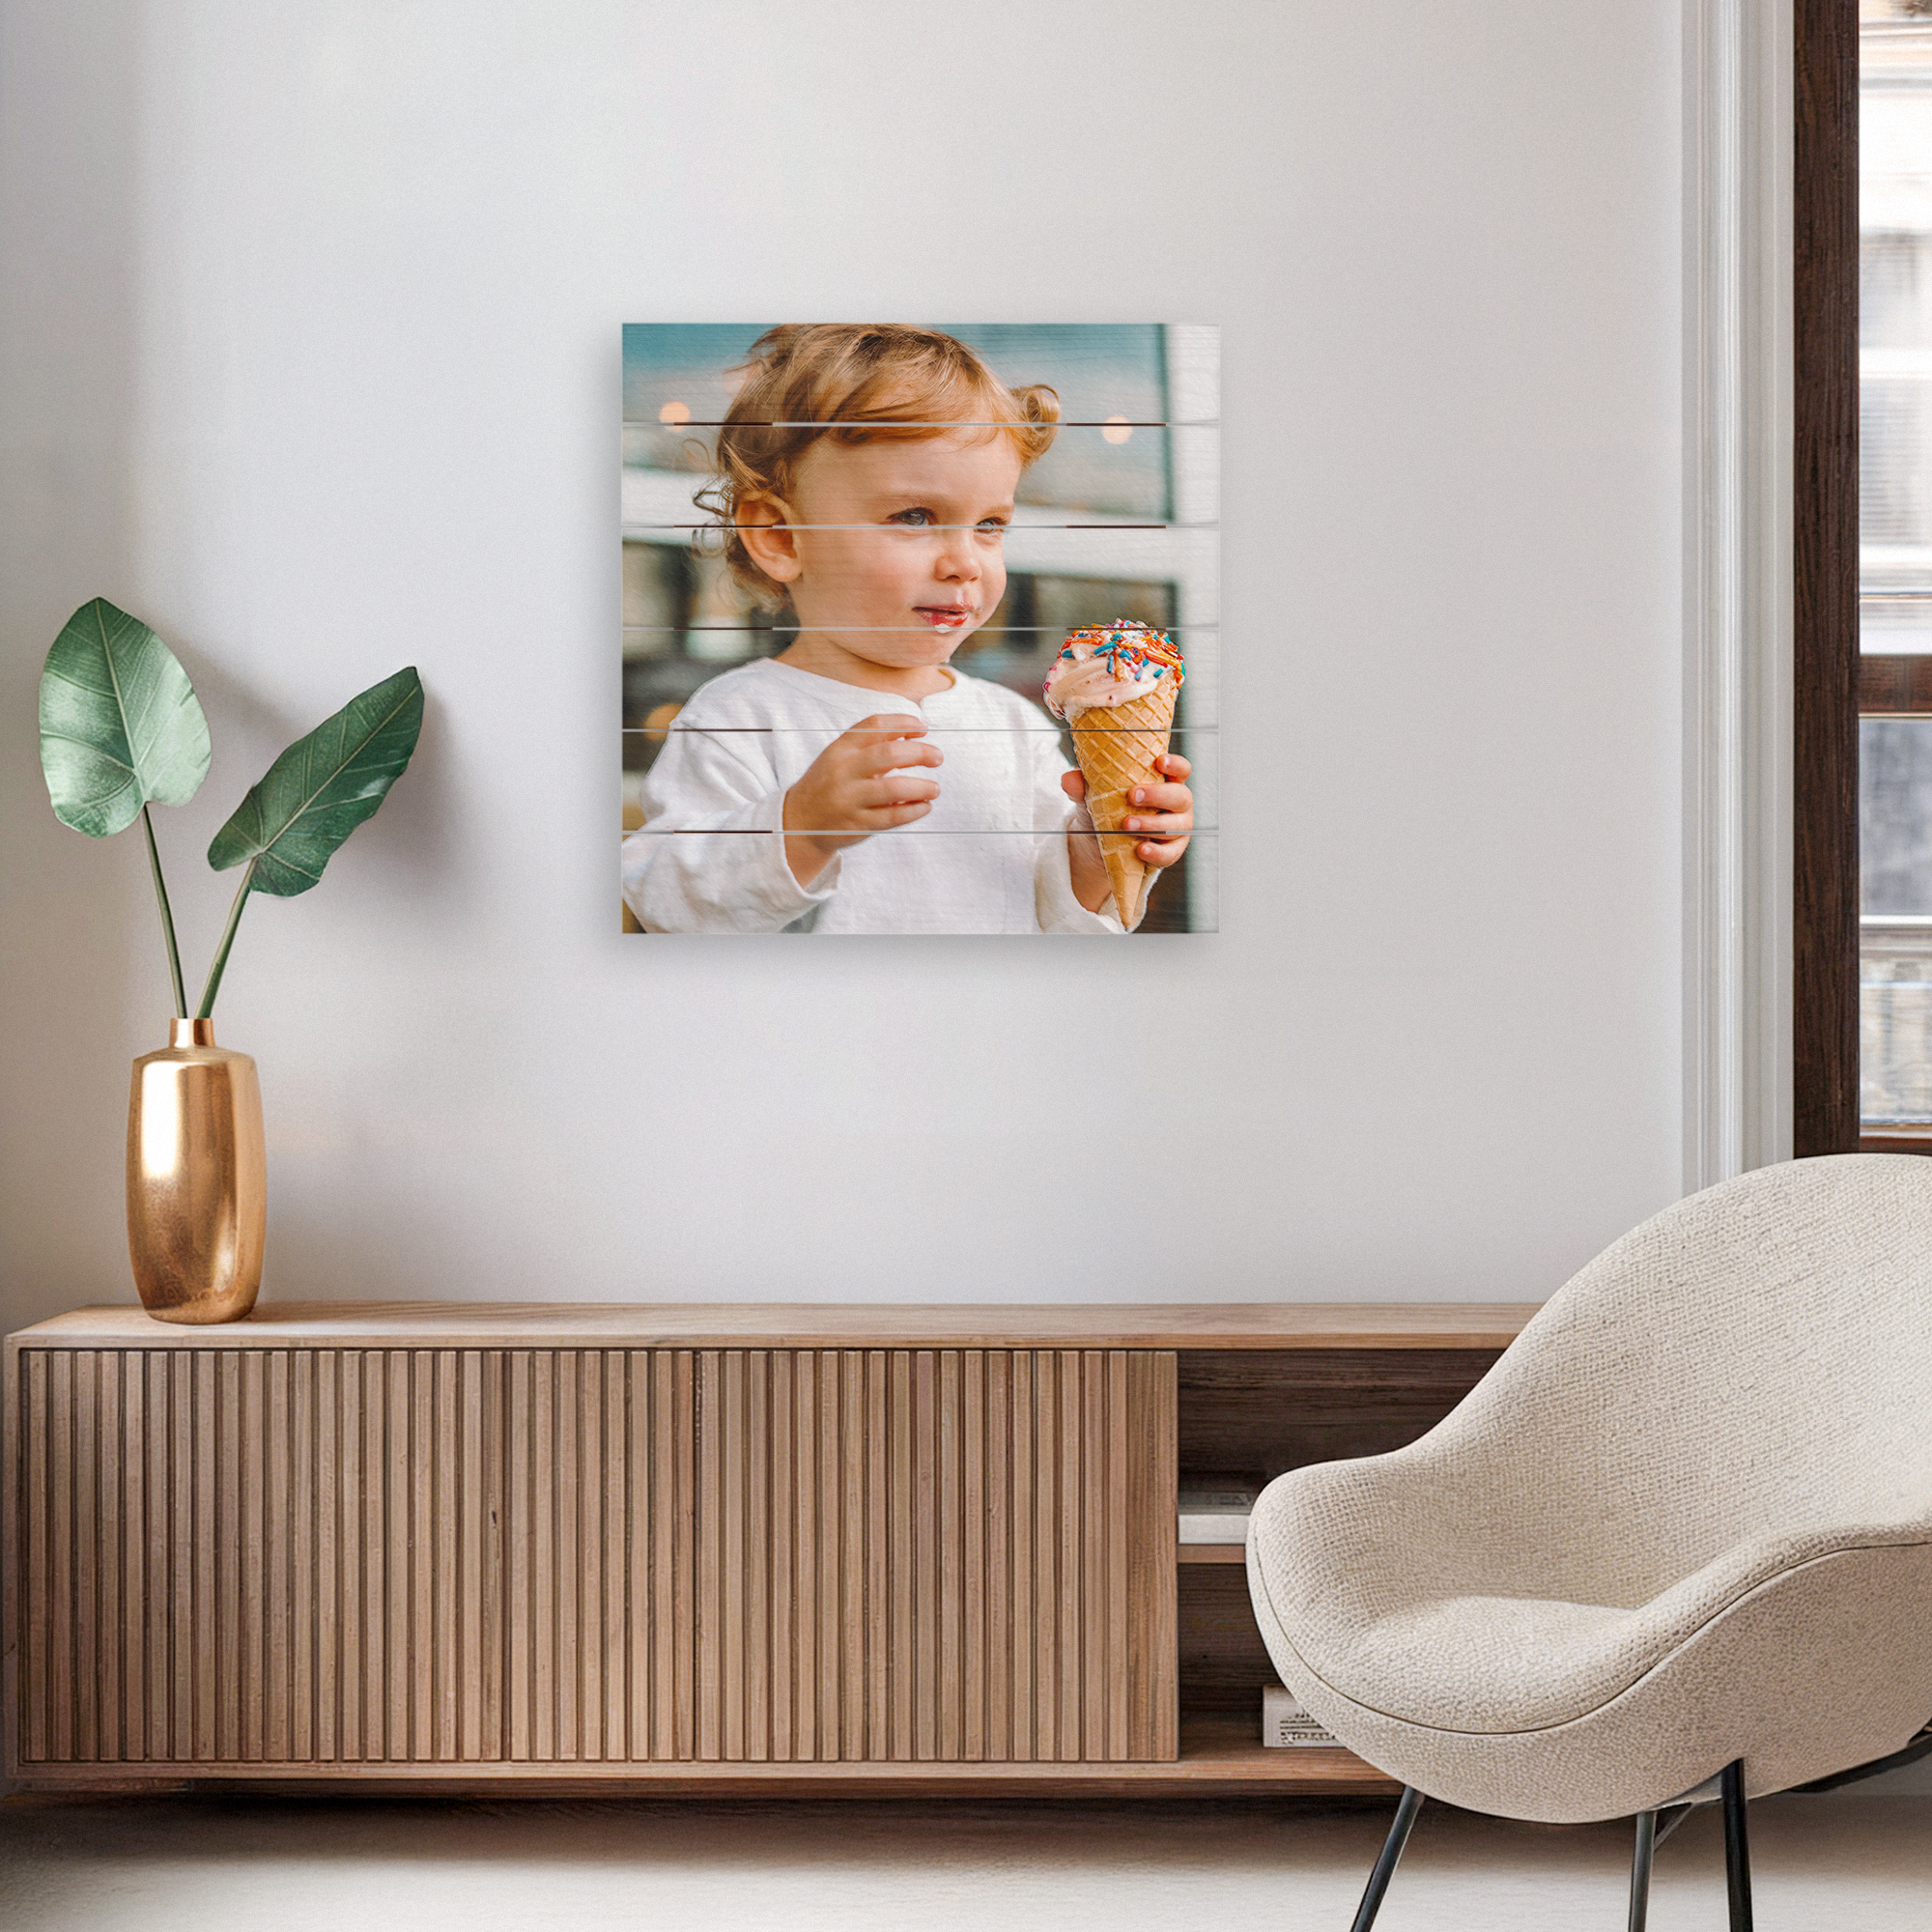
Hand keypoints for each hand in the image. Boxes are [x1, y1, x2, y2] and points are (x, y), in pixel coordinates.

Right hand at [783, 713, 941, 887]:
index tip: (923, 727)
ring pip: (894, 789)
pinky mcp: (858, 824)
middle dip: (920, 753)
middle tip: (937, 758)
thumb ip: (871, 744)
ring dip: (922, 787)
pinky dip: (914, 810)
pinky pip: (893, 817)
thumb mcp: (840, 756)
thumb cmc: (829, 783)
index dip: (904, 722)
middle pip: (889, 754)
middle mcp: (844, 772)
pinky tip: (924, 806)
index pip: (875, 725)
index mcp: (840, 749)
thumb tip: (914, 733)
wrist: (799, 821)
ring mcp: (850, 799)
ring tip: (934, 788)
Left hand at [1062, 752, 1193, 916]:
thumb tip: (1069, 779)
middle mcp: (1177, 802)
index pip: (1181, 769)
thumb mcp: (1093, 796)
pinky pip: (1170, 853)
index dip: (1175, 765)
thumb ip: (1083, 786)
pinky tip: (1141, 850)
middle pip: (1181, 796)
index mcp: (1164, 781)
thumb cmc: (1107, 808)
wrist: (1101, 843)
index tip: (1160, 761)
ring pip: (1176, 826)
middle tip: (1133, 795)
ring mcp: (1178, 827)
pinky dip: (1156, 852)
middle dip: (1158, 795)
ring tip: (1126, 825)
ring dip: (1152, 825)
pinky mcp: (1172, 850)